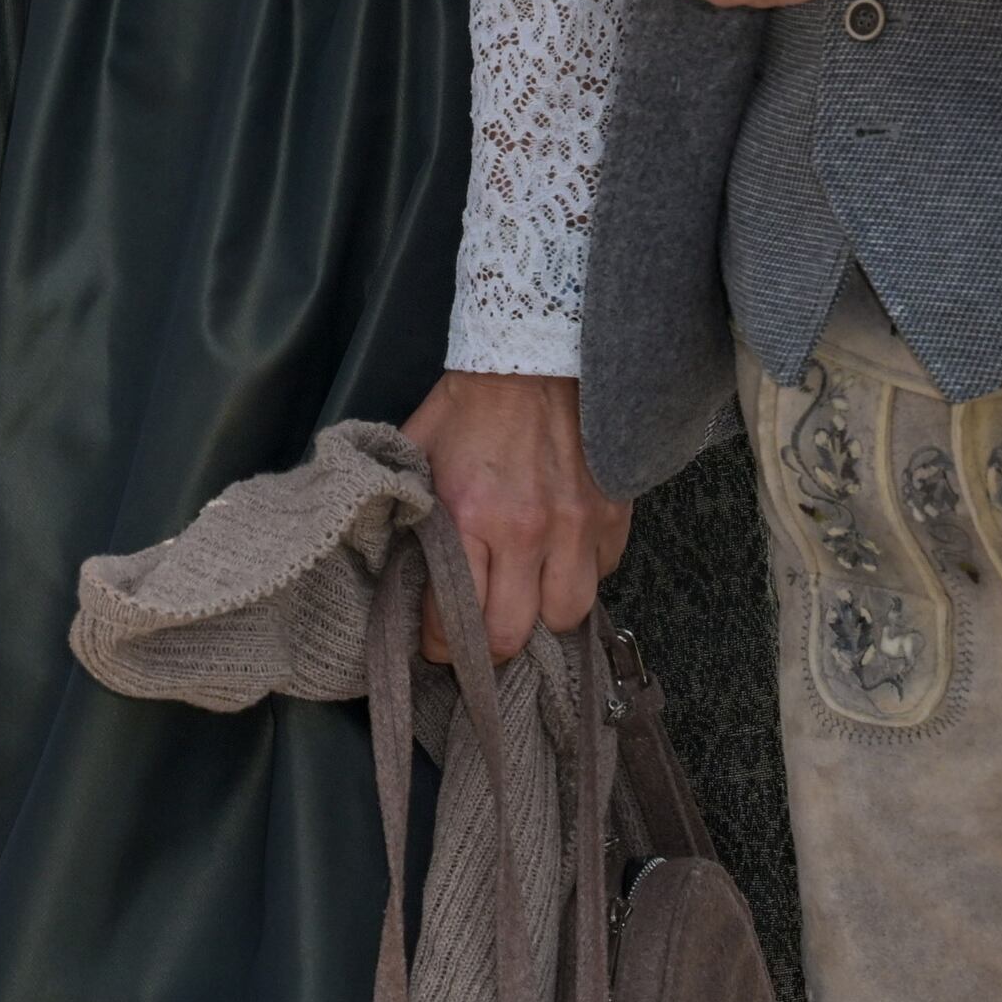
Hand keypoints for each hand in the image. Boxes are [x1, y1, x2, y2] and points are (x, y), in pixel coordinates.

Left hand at [401, 370, 627, 664]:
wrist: (536, 353)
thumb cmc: (470, 404)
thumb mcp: (419, 451)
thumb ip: (407, 508)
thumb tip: (389, 560)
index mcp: (468, 515)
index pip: (453, 616)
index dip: (440, 644)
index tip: (436, 646)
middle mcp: (525, 530)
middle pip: (513, 634)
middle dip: (491, 647)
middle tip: (480, 636)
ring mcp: (575, 527)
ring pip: (568, 616)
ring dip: (544, 615)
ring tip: (527, 600)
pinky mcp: (612, 515)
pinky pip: (604, 574)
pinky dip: (582, 575)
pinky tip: (561, 558)